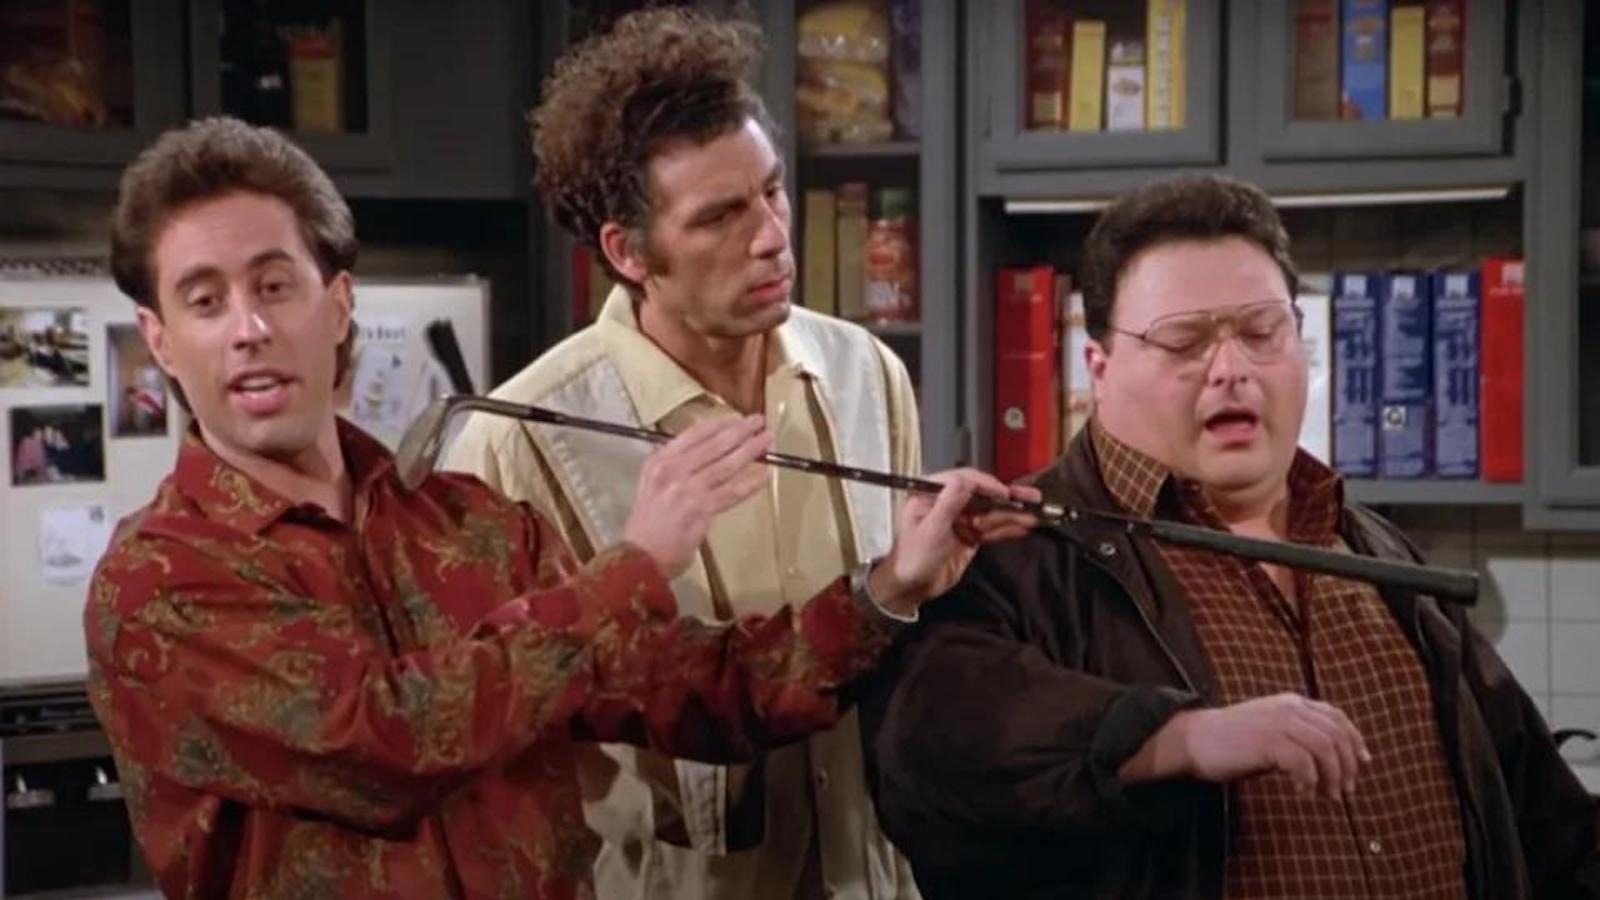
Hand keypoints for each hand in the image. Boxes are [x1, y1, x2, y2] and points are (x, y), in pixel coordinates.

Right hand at [622, 415, 772, 578]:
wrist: (639, 556)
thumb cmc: (647, 523)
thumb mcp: (650, 483)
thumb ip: (671, 465)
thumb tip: (697, 448)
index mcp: (659, 461)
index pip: (694, 434)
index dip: (719, 424)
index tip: (737, 417)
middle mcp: (672, 470)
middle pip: (714, 445)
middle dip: (740, 431)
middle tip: (760, 421)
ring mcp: (687, 489)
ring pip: (726, 465)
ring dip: (750, 450)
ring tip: (767, 441)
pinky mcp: (701, 509)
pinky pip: (732, 493)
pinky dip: (750, 484)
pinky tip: (765, 475)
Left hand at [866, 469, 1040, 615]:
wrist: (910, 588)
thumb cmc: (911, 558)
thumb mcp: (930, 530)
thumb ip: (947, 505)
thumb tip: (963, 480)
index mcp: (931, 493)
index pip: (963, 480)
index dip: (986, 484)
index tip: (1003, 493)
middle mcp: (948, 502)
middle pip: (982, 495)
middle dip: (1007, 497)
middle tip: (1031, 497)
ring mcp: (960, 519)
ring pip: (990, 512)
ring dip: (1012, 514)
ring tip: (1035, 514)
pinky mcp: (969, 536)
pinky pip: (991, 529)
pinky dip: (1007, 528)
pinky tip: (1024, 526)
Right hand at [1121, 693, 1370, 800]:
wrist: (1194, 739)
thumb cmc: (1231, 741)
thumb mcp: (1270, 732)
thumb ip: (1296, 737)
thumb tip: (1327, 762)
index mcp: (1291, 702)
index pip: (1336, 716)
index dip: (1355, 739)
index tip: (1363, 763)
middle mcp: (1289, 707)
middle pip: (1336, 734)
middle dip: (1347, 765)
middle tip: (1343, 790)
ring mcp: (1278, 722)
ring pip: (1325, 747)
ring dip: (1332, 775)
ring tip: (1326, 795)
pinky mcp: (1267, 740)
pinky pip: (1303, 761)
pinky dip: (1308, 780)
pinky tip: (1301, 792)